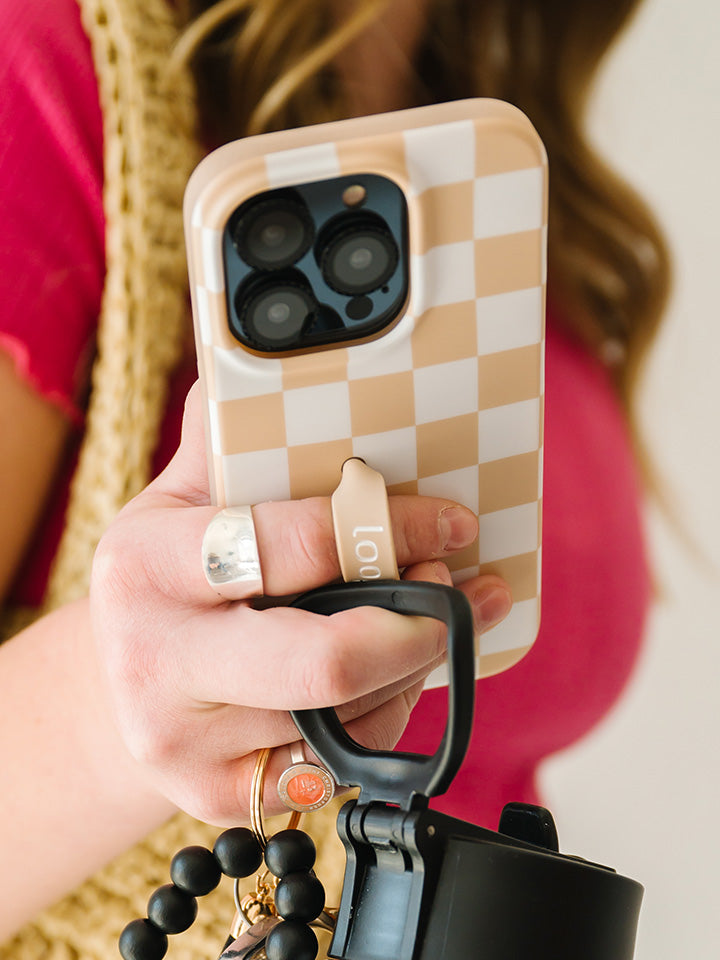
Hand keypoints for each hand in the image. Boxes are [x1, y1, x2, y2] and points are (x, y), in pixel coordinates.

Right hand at [90, 384, 511, 823]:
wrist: (119, 685)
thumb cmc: (166, 581)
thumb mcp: (180, 501)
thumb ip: (232, 440)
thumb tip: (284, 355)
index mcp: (149, 564)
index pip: (289, 544)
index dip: (390, 529)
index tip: (451, 521)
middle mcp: (158, 660)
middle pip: (321, 662)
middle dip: (414, 630)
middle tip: (456, 596)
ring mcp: (184, 742)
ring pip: (342, 719)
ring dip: (409, 669)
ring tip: (437, 627)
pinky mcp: (216, 798)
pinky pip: (333, 770)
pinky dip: (377, 722)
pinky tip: (387, 684)